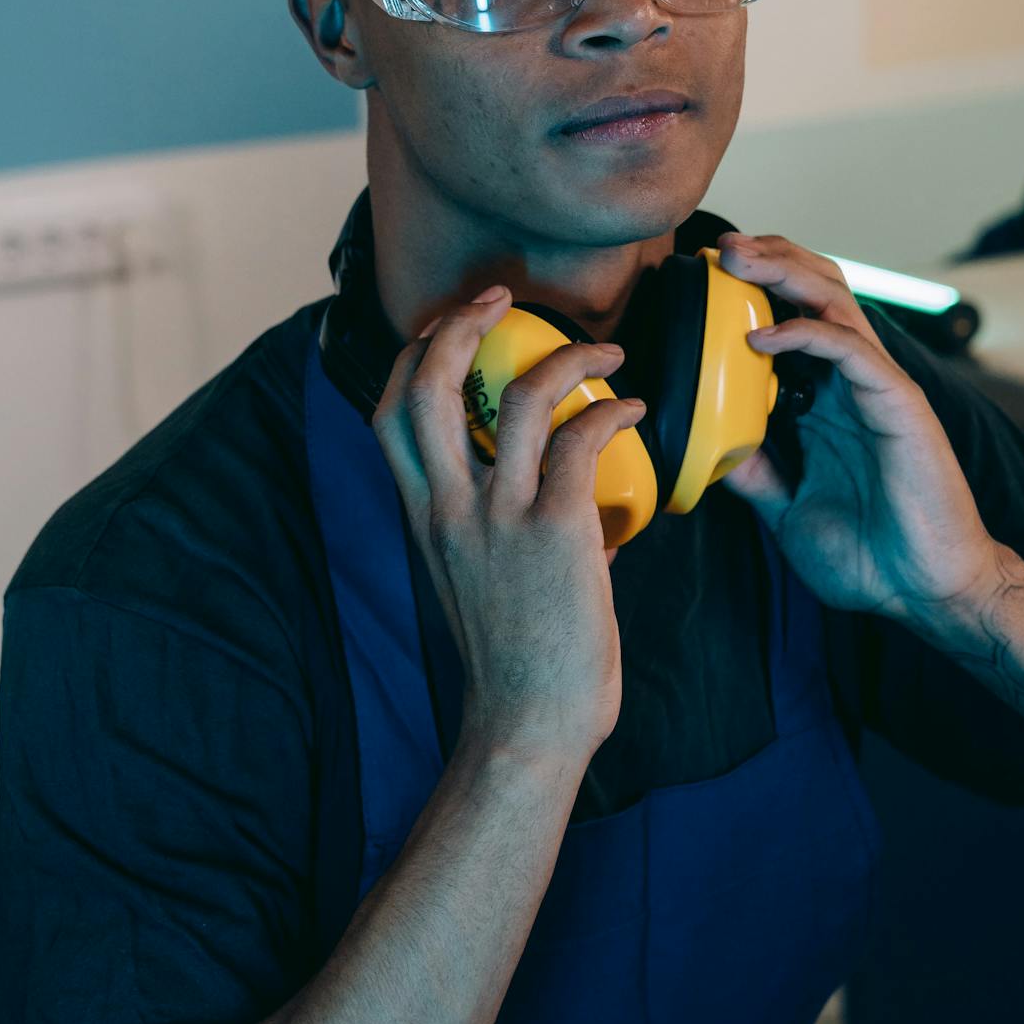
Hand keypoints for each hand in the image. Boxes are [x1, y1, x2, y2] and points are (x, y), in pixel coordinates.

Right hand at [372, 288, 645, 760]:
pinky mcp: (558, 531)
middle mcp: (449, 508)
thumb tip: (554, 499)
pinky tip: (634, 410)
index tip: (451, 327)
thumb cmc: (513, 663)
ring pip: (520, 399)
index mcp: (423, 516)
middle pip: (427, 386)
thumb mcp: (472, 581)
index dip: (413, 355)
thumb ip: (490, 529)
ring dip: (566, 357)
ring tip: (604, 350)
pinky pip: (584, 440)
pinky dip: (612, 410)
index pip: (389, 412)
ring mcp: (501, 517)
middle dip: (458, 325)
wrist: (528, 724)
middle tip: (500, 299)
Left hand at [716, 235, 996, 623]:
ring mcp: (877, 388)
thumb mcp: (786, 508)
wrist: (923, 590)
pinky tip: (762, 337)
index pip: (793, 320)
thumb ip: (753, 473)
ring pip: (834, 303)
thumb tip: (705, 448)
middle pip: (815, 293)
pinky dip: (806, 333)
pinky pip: (852, 351)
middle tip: (719, 246)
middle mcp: (852, 383)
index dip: (755, 289)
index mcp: (826, 401)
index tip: (705, 274)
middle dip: (769, 260)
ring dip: (784, 274)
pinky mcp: (898, 403)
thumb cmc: (869, 553)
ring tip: (737, 259)